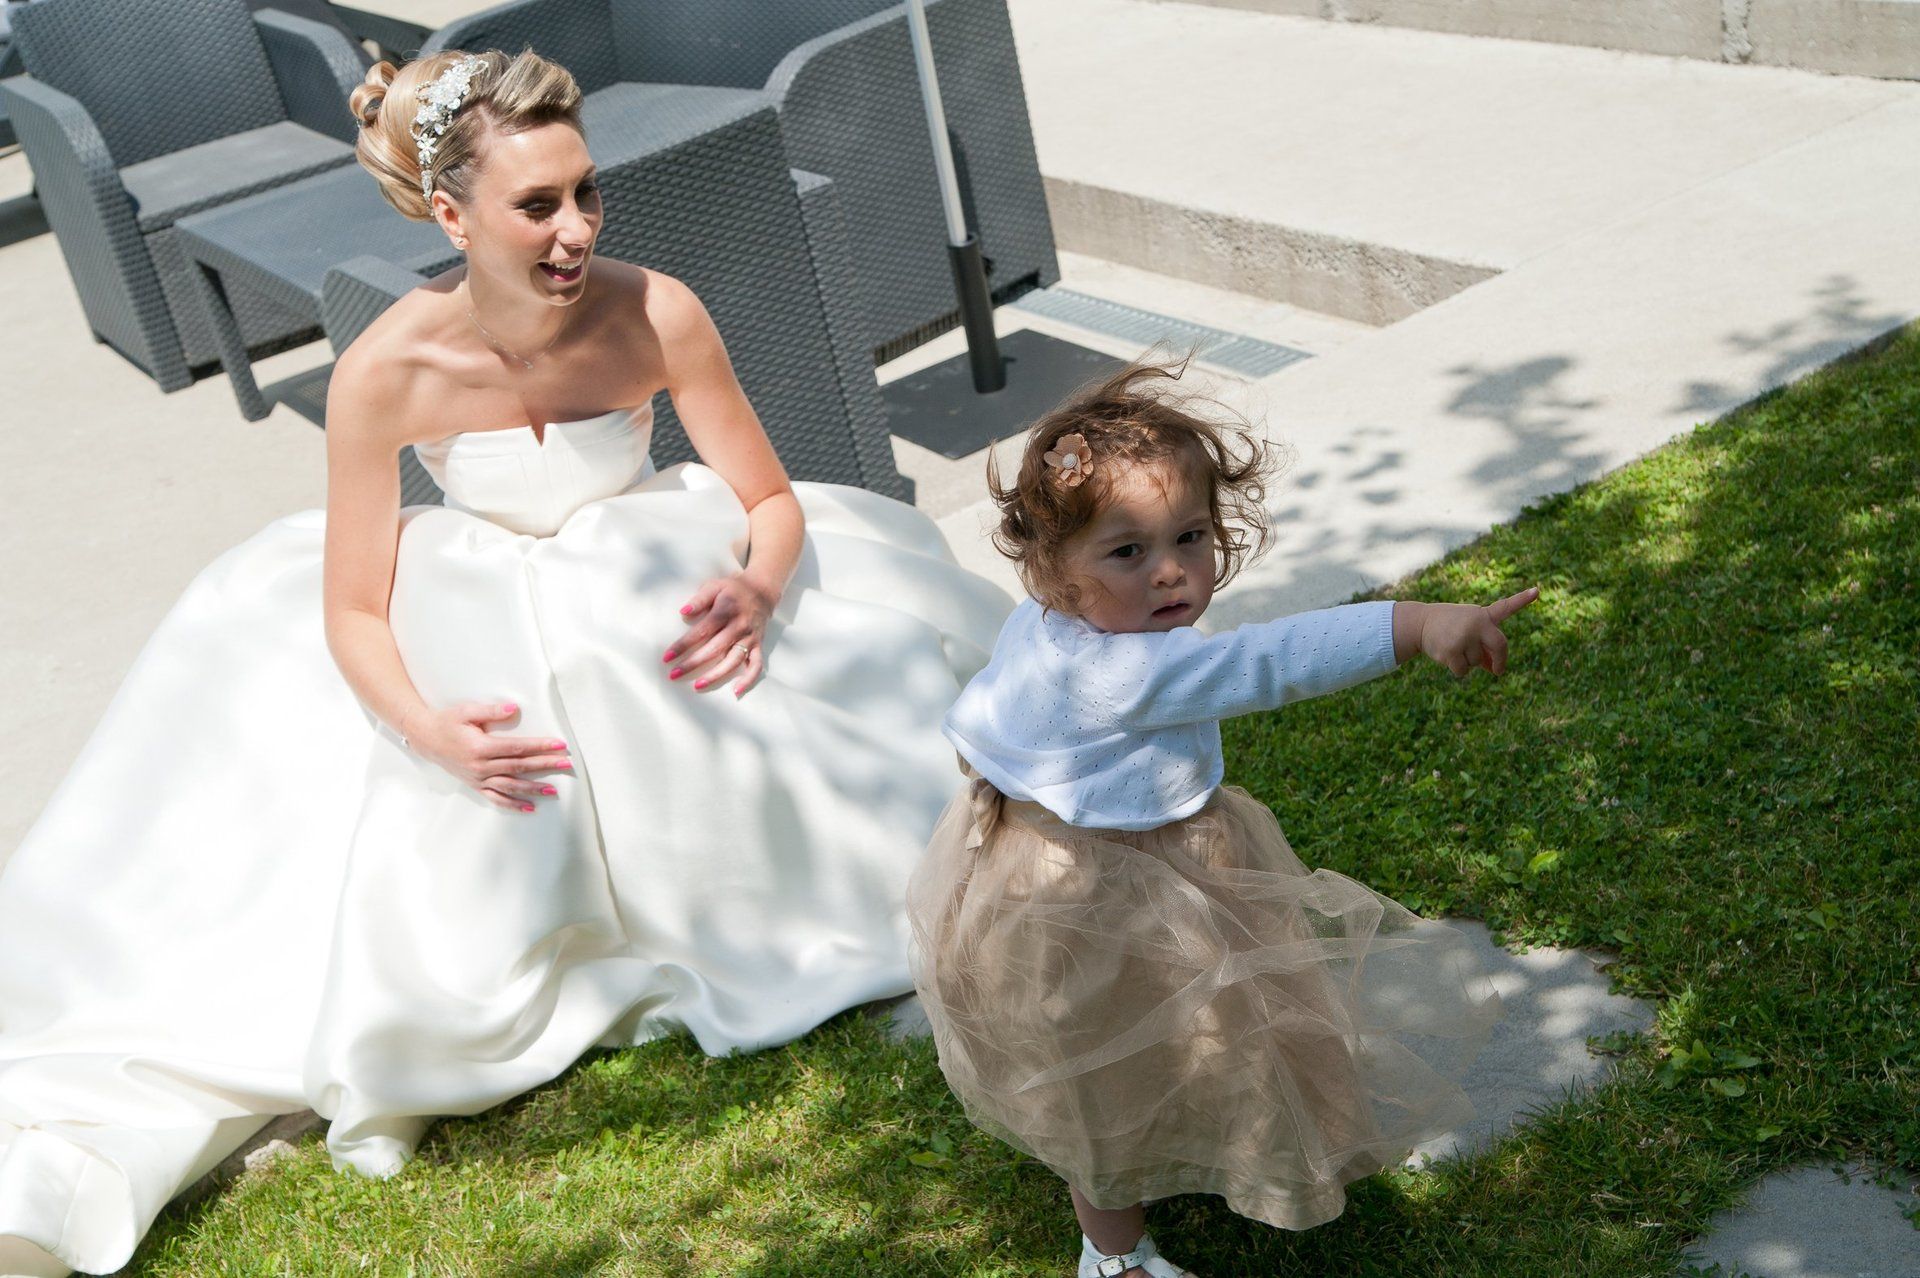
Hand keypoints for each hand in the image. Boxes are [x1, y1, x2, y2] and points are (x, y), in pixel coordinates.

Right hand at [404, 701, 572, 812]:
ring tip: (554, 790)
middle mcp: (481, 766)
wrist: (426, 738)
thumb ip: (491, 711)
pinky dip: (513, 804)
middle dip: (545, 765)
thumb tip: (514, 708)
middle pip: (519, 767)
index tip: (559, 745)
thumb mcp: (467, 711)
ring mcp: (478, 778)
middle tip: (566, 764)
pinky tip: (530, 807)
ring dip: (533, 789)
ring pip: (511, 786)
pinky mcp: (475, 785)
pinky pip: (496, 797)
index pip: (518, 748)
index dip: (540, 746)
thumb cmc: (447, 722)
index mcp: (481, 748)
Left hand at [664, 572, 775, 696]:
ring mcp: (750, 638)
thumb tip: (683, 612)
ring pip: (734, 660)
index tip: (667, 656)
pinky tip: (736, 691)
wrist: (762, 591)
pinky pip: (756, 665)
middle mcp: (739, 626)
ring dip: (716, 674)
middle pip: (715, 648)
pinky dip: (749, 679)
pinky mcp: (758, 645)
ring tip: (697, 685)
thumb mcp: (715, 586)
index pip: (702, 631)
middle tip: (673, 674)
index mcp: (726, 610)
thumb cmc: (733, 589)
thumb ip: (699, 599)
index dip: (684, 645)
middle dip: (693, 663)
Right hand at [1415, 586, 1538, 676]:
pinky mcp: (1452, 650)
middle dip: (1500, 661)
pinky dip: (1458, 669)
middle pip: (1500, 647)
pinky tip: (1447, 656)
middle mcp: (1476, 623)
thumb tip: (1494, 669)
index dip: (1522, 599)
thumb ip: (1485, 647)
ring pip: (1477, 662)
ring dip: (1468, 662)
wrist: (1420, 623)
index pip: (1506, 607)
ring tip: (1453, 646)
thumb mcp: (1471, 631)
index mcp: (1483, 615)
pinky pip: (1463, 670)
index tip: (1536, 591)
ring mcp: (1465, 637)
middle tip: (1497, 670)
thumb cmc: (1451, 626)